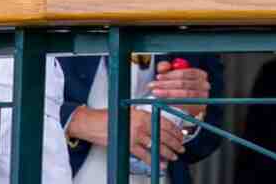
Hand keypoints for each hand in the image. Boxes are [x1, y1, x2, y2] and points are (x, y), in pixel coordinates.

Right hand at [65, 106, 184, 165]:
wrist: (94, 123)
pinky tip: (161, 163)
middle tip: (181, 147)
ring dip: (168, 152)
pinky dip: (154, 160)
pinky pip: (145, 155)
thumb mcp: (130, 112)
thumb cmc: (110, 117)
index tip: (180, 135)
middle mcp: (141, 124)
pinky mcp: (129, 145)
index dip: (175, 130)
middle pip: (163, 134)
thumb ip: (143, 116)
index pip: (164, 122)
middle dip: (175, 143)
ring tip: (174, 156)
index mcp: (143, 114)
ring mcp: (135, 135)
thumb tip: (156, 122)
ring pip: (157, 145)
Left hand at [148, 60, 209, 118]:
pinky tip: (163, 100)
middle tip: (153, 85)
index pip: (185, 72)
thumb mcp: (171, 74)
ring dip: (168, 93)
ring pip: (184, 93)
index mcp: (199, 73)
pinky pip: (185, 104)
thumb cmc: (178, 85)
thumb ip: (166, 68)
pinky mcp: (200, 107)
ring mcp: (203, 96)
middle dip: (166, 84)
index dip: (170, 74)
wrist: (186, 102)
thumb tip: (164, 66)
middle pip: (184, 83)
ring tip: (156, 92)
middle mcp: (204, 84)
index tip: (158, 77)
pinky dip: (173, 101)